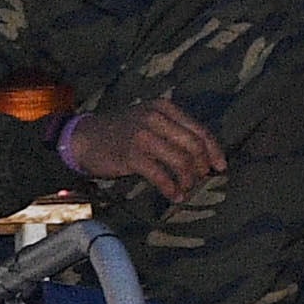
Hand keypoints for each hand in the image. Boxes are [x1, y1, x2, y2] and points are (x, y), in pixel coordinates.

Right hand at [58, 95, 224, 205]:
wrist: (84, 137)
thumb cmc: (120, 133)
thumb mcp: (148, 121)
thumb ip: (173, 132)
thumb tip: (203, 156)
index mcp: (164, 108)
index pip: (199, 130)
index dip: (214, 150)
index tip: (220, 166)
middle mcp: (155, 118)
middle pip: (194, 145)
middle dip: (202, 166)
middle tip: (200, 179)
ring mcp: (143, 135)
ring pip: (181, 160)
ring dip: (188, 180)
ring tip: (185, 189)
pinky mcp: (131, 155)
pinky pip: (161, 175)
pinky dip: (171, 188)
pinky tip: (174, 195)